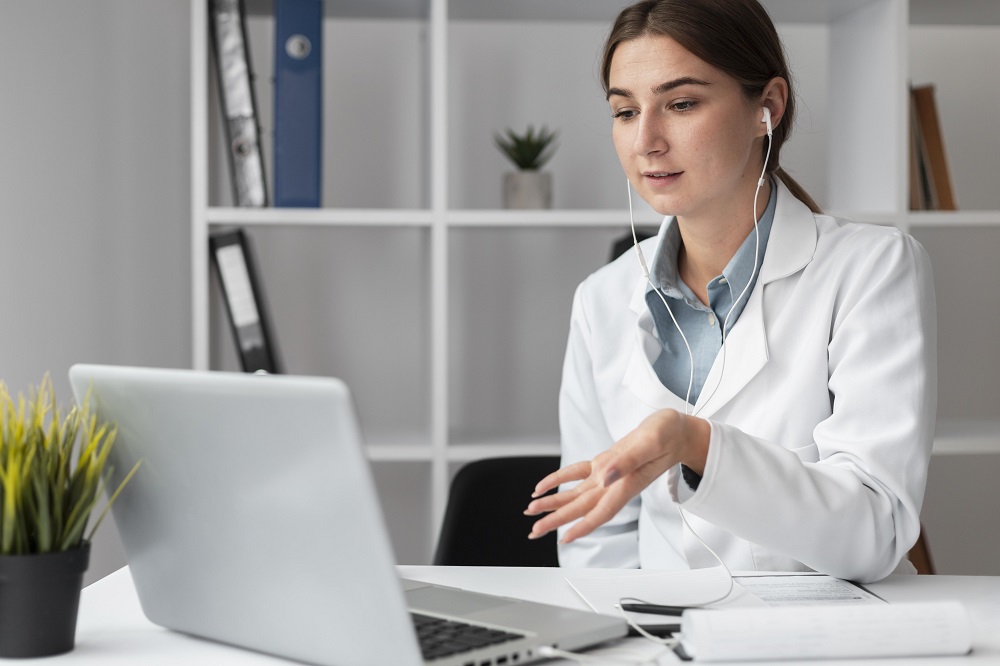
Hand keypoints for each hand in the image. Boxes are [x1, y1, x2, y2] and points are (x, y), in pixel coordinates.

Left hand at [524, 409, 708, 543]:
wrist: (676, 431)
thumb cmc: (668, 434)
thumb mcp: (650, 442)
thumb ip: (627, 460)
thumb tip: (604, 476)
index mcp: (627, 482)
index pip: (601, 511)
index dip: (583, 527)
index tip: (564, 539)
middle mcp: (615, 483)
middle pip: (582, 507)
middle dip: (557, 520)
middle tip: (534, 531)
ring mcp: (609, 474)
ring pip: (577, 494)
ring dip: (554, 504)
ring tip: (532, 511)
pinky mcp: (606, 463)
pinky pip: (577, 474)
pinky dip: (559, 480)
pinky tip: (544, 486)